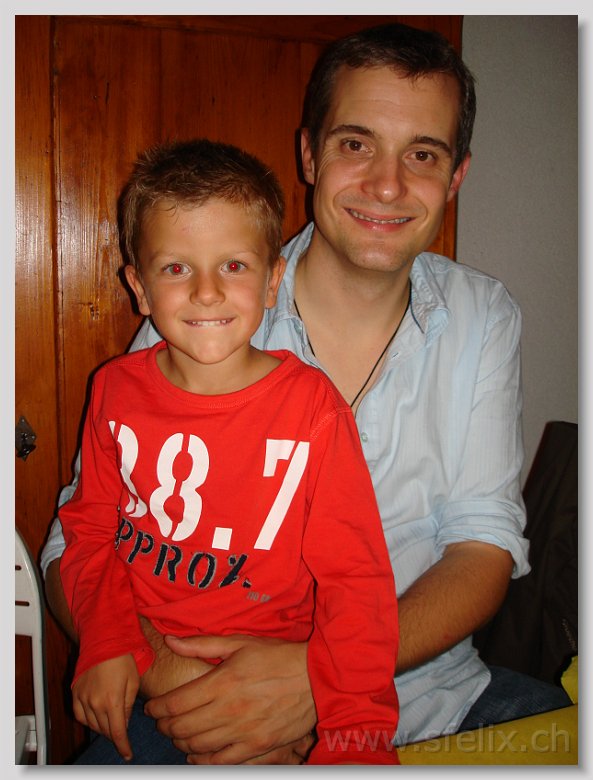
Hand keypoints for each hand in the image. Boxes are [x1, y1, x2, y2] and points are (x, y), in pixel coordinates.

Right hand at [72, 654, 138, 760]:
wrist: (103, 638)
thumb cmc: (122, 657)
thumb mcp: (133, 681)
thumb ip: (129, 705)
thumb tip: (125, 722)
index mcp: (112, 700)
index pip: (117, 732)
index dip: (123, 746)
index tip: (127, 753)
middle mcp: (95, 702)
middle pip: (105, 730)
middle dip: (115, 734)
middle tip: (122, 731)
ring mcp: (83, 698)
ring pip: (91, 724)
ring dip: (102, 727)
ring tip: (111, 723)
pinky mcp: (75, 692)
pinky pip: (79, 715)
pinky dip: (87, 720)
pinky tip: (95, 717)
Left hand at [144, 634, 315, 763]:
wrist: (315, 678)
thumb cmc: (277, 656)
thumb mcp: (241, 642)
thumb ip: (202, 644)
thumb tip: (171, 641)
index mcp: (223, 681)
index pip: (176, 703)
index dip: (158, 708)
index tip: (152, 708)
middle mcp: (230, 709)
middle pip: (182, 728)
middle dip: (165, 726)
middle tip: (162, 721)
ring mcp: (244, 731)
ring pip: (197, 746)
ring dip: (180, 742)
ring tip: (178, 734)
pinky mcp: (257, 747)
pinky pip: (221, 761)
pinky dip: (202, 760)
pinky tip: (196, 753)